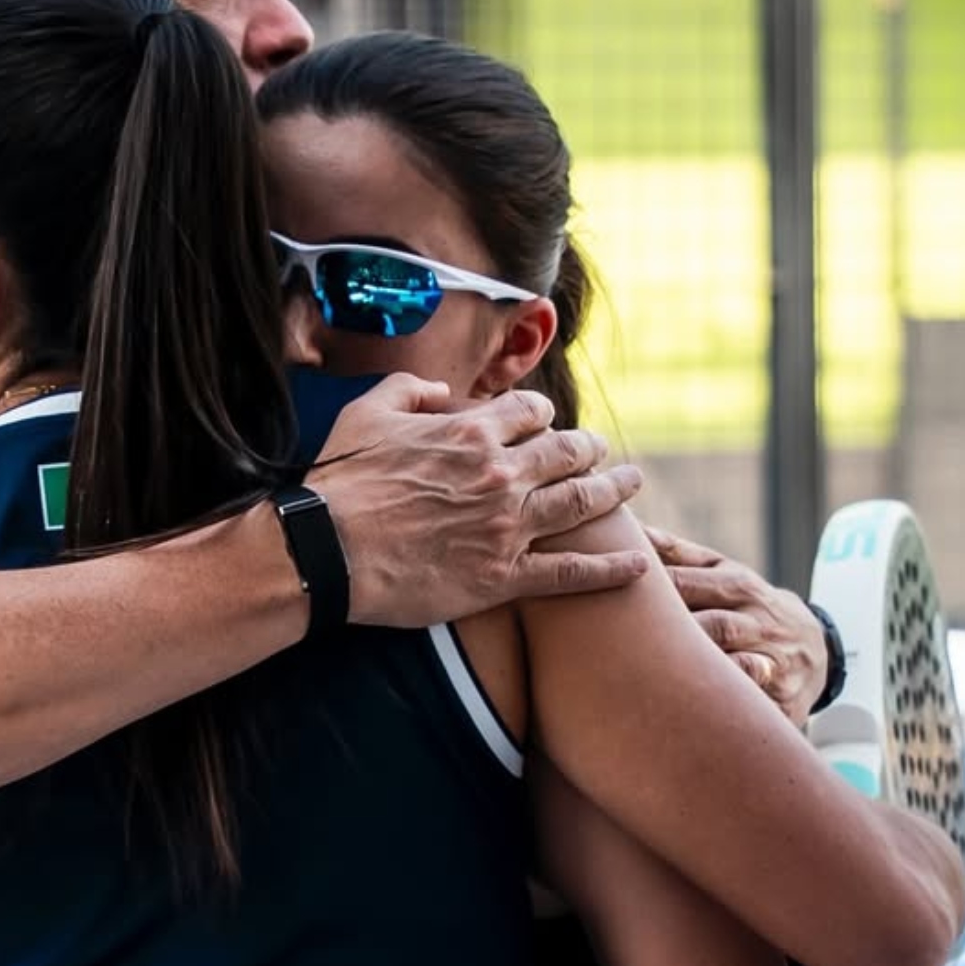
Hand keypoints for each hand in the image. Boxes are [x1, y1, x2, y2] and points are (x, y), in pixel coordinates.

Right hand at [308, 375, 648, 629]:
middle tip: (600, 450)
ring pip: (580, 503)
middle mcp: (501, 475)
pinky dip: (610, 568)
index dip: (544, 414)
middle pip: (567, 453)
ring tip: (632, 484)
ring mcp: (508, 527)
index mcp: (472, 433)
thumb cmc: (341, 481)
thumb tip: (443, 390)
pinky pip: (571, 573)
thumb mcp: (367, 412)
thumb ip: (410, 388)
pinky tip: (638, 563)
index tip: (547, 421)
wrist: (326, 550)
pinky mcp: (504, 577)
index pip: (532, 412)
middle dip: (588, 447)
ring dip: (613, 491)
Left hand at [644, 527, 826, 726]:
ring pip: (736, 663)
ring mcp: (774, 657)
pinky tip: (704, 705)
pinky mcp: (784, 695)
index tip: (606, 594)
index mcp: (736, 584)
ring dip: (700, 666)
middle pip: (712, 624)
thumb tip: (633, 527)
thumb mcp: (725, 572)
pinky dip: (735, 697)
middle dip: (674, 633)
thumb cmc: (749, 604)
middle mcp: (757, 619)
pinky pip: (758, 697)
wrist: (817, 646)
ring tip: (657, 675)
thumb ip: (679, 554)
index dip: (648, 591)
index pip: (686, 584)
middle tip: (624, 643)